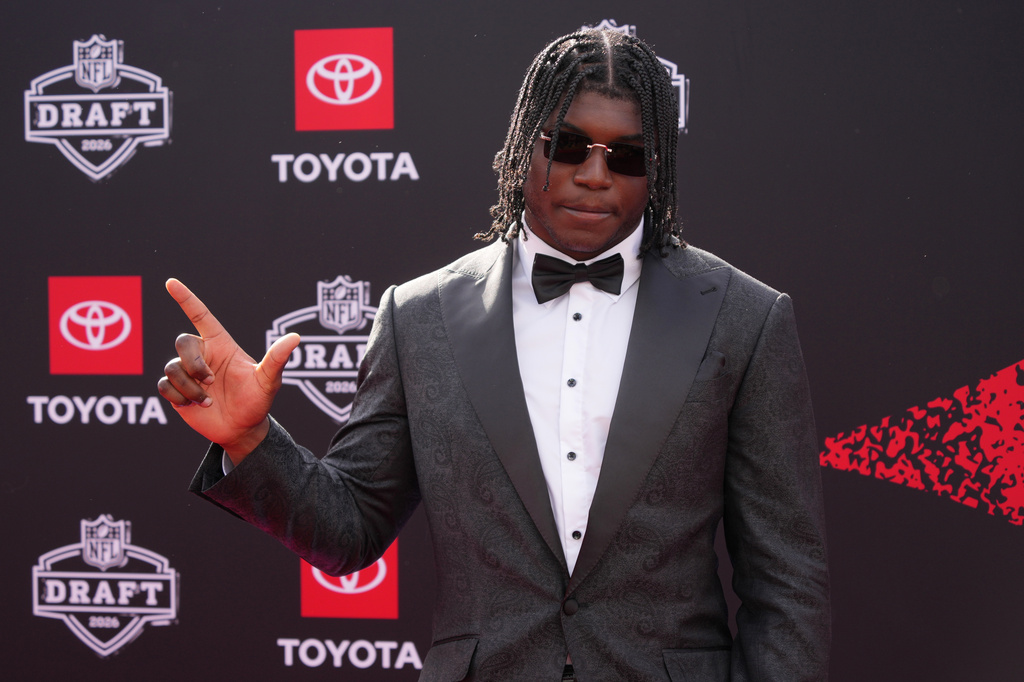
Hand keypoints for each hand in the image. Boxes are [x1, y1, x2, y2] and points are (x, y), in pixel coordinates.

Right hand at [156, 278, 299, 462]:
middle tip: (212, 382)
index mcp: (221, 344)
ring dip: (190, 387)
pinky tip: (195, 406)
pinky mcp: (176, 390)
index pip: (201, 316)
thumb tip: (295, 337)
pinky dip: (179, 397)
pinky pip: (163, 385)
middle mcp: (203, 354)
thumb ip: (277, 359)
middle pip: (182, 342)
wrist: (242, 429)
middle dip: (194, 364)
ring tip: (208, 401)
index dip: (186, 299)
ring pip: (172, 367)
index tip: (171, 283)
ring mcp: (188, 372)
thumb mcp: (269, 381)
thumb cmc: (257, 401)